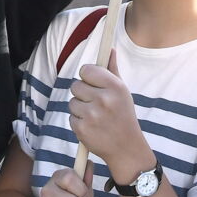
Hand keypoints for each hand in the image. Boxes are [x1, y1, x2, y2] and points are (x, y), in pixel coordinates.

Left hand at [69, 50, 153, 178]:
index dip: (87, 76)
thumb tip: (109, 49)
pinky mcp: (82, 129)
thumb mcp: (123, 92)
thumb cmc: (123, 115)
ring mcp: (92, 115)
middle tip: (95, 103)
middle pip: (75, 85)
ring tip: (95, 116)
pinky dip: (78, 121)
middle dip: (82, 93)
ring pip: (72, 102)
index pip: (86, 70)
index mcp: (114, 86)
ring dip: (80, 108)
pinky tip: (92, 126)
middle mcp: (103, 99)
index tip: (93, 83)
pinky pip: (71, 117)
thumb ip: (113, 70)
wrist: (126, 148)